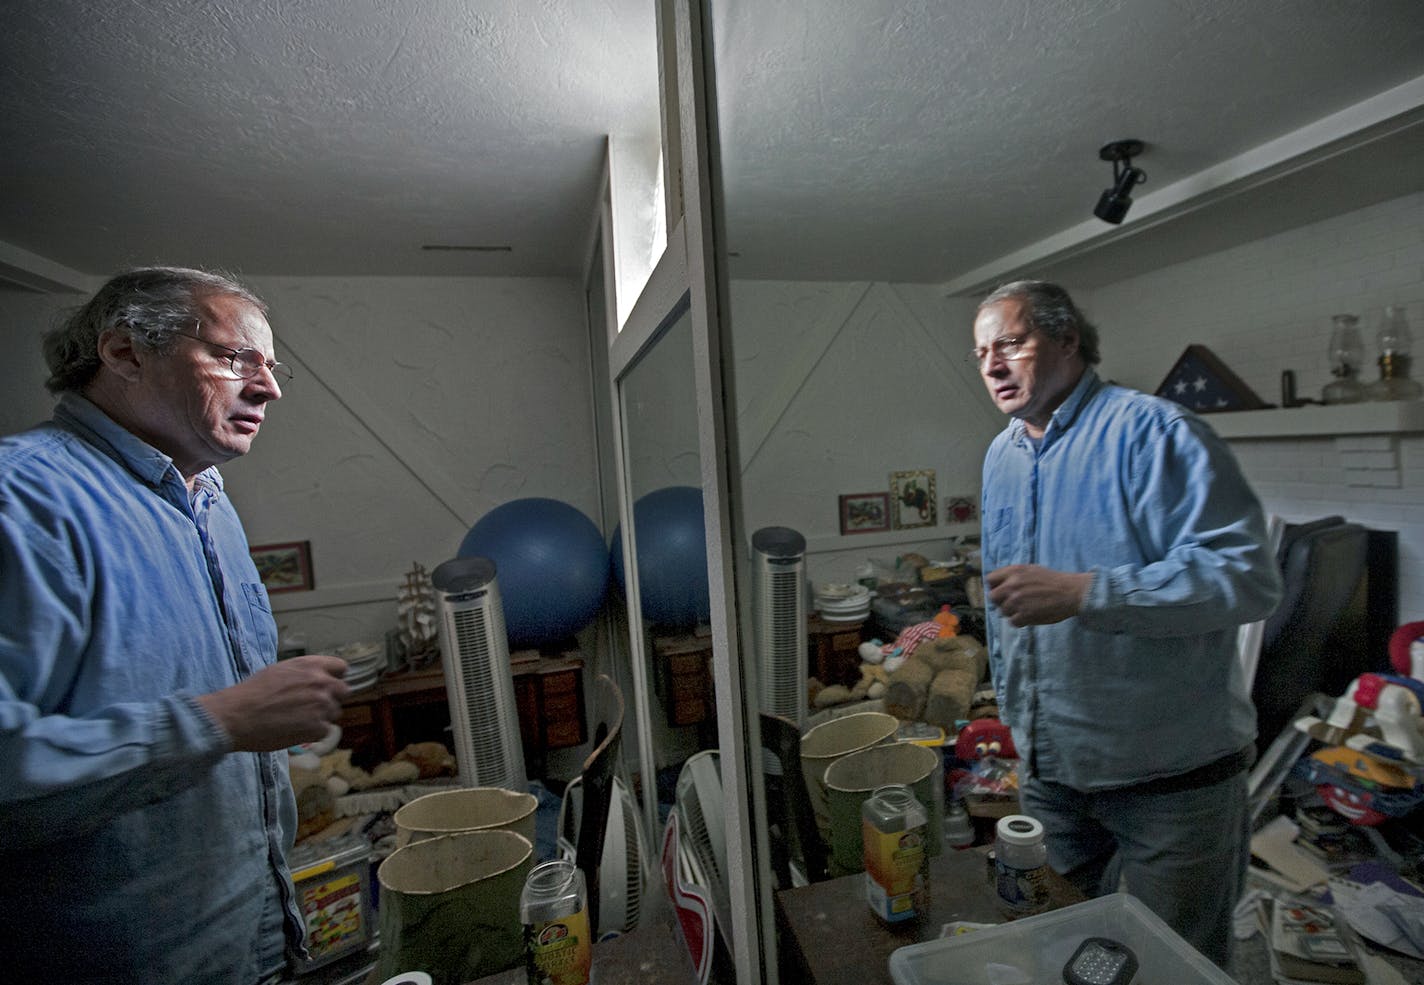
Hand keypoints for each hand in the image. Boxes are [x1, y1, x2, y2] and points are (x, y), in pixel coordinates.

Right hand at [197, 654, 350, 751]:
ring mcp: (322, 706)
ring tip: (299, 720)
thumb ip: (304, 673)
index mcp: (312, 665)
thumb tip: (315, 679)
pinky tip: (296, 731)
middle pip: (343, 692)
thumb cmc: (253, 692)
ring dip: (322, 717)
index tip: (326, 686)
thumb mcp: (280, 670)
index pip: (341, 668)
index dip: (334, 678)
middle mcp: (322, 683)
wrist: (237, 715)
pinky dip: (313, 733)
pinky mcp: (318, 727)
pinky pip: (325, 731)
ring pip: (335, 713)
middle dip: (331, 699)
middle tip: (313, 707)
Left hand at [986, 564, 1091, 626]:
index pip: (990, 580)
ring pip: (1002, 611)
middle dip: (1001, 601)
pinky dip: (1020, 621)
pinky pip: (1012, 622)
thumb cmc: (1053, 581)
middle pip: (993, 597)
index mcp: (1014, 571)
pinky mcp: (1024, 615)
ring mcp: (1017, 601)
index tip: (1002, 591)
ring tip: (1027, 608)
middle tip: (1013, 603)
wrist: (1072, 592)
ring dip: (1012, 612)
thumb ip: (1014, 575)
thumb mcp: (1031, 569)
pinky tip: (1030, 616)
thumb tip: (999, 584)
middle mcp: (1012, 585)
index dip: (995, 586)